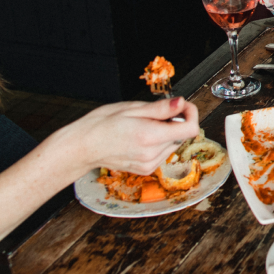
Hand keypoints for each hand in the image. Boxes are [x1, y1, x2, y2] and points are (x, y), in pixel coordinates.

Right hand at [60, 98, 198, 175]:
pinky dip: (160, 143)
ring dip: (168, 132)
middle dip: (177, 121)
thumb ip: (160, 108)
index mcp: (150, 136)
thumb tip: (181, 103)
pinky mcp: (145, 170)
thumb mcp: (132, 108)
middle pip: (183, 135)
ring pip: (174, 144)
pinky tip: (143, 136)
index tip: (182, 105)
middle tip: (158, 112)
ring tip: (146, 125)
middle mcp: (152, 154)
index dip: (191, 113)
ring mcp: (149, 164)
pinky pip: (163, 153)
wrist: (82, 147)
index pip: (190, 129)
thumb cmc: (101, 124)